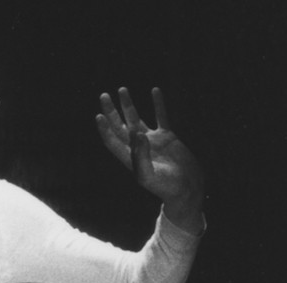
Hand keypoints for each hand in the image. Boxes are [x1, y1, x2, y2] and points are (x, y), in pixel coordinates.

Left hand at [96, 87, 204, 233]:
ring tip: (121, 89)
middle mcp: (137, 147)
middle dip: (111, 111)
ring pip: (136, 118)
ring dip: (128, 105)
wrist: (187, 188)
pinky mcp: (167, 137)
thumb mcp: (149, 176)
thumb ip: (141, 156)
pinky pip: (161, 116)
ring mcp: (152, 140)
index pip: (112, 140)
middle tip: (103, 96)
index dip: (104, 129)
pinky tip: (155, 91)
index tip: (99, 115)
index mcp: (129, 157)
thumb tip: (137, 134)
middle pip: (119, 125)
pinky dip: (158, 104)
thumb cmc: (166, 187)